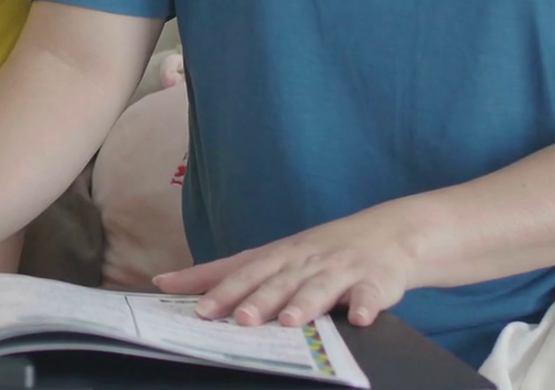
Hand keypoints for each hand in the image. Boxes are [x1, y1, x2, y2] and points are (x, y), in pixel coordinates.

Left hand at [153, 207, 418, 329]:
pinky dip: (364, 306)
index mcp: (279, 255)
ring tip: (288, 321)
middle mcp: (305, 260)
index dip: (221, 290)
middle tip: (238, 318)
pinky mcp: (374, 281)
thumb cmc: (319, 251)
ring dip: (303, 303)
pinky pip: (369, 295)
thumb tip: (167, 282)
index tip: (197, 309)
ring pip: (319, 287)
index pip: (243, 271)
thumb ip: (226, 273)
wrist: (388, 233)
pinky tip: (358, 319)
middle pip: (278, 280)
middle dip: (257, 299)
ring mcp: (340, 269)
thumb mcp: (273, 257)